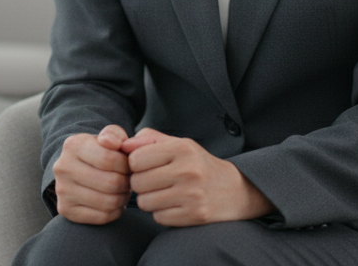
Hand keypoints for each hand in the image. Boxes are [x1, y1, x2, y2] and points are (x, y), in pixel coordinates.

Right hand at [52, 125, 131, 224]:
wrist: (78, 168)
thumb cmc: (100, 152)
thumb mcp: (109, 137)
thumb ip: (115, 135)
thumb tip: (113, 143)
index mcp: (73, 145)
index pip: (110, 159)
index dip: (126, 165)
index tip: (128, 165)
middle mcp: (63, 167)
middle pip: (111, 183)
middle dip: (126, 182)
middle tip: (128, 180)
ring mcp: (62, 191)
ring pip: (108, 202)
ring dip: (122, 198)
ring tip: (122, 190)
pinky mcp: (66, 210)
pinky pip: (102, 217)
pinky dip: (115, 211)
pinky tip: (113, 202)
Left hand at [121, 128, 273, 226]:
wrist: (236, 190)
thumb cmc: (198, 164)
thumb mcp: (178, 144)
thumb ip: (148, 139)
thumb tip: (122, 145)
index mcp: (182, 148)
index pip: (135, 159)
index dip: (135, 165)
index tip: (146, 166)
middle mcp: (188, 170)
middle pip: (137, 182)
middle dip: (141, 184)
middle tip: (154, 182)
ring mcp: (193, 195)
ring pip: (145, 202)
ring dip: (150, 200)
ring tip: (164, 193)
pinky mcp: (196, 215)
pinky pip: (159, 218)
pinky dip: (162, 213)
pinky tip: (174, 205)